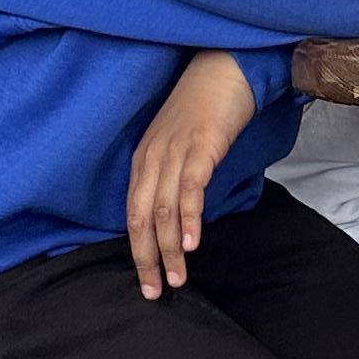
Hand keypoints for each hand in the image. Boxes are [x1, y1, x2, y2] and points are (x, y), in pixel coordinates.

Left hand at [125, 50, 258, 298]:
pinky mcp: (200, 146)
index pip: (132, 213)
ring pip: (163, 210)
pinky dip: (190, 218)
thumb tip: (177, 213)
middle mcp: (152, 157)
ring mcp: (174, 152)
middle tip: (154, 291)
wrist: (225, 67)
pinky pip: (190, 188)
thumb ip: (173, 174)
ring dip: (169, 248)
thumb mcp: (180, 143)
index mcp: (144, 159)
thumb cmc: (205, 106)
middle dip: (146, 258)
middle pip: (141, 217)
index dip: (137, 250)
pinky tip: (193, 243)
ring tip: (178, 278)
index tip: (146, 280)